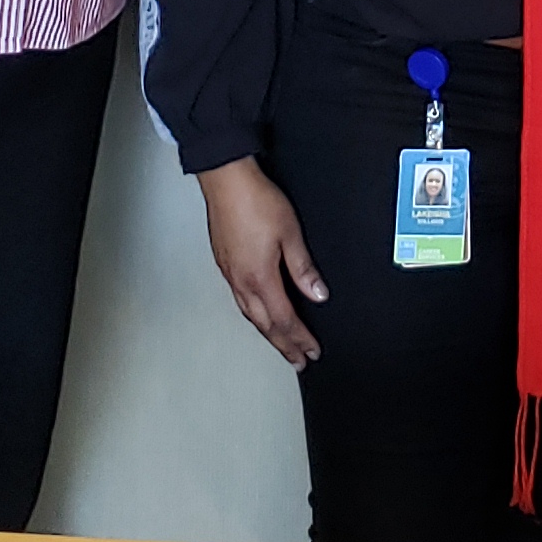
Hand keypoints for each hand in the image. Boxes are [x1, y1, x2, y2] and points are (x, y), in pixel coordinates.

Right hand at [196, 158, 327, 367]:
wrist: (225, 180)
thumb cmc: (255, 201)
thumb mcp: (290, 233)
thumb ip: (303, 268)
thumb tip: (317, 294)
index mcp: (260, 278)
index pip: (284, 320)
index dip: (300, 339)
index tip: (312, 352)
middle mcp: (242, 281)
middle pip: (265, 325)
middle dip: (284, 345)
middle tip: (298, 361)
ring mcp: (230, 273)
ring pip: (251, 315)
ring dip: (268, 333)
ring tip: (281, 344)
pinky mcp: (224, 263)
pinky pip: (241, 301)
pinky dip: (255, 315)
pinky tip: (259, 312)